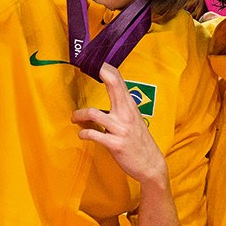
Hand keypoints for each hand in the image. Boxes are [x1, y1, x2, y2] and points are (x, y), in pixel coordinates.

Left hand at [72, 64, 164, 184]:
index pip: (119, 80)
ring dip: (79, 114)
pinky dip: (84, 134)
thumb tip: (108, 94)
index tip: (93, 61)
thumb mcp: (133, 119)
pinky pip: (93, 135)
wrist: (151, 165)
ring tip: (74, 118)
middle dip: (99, 72)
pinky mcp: (115, 144)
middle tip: (82, 66)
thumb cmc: (139, 141)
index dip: (106, 68)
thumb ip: (121, 106)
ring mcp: (121, 129)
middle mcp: (126, 113)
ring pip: (94, 113)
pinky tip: (82, 134)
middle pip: (113, 85)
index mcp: (130, 106)